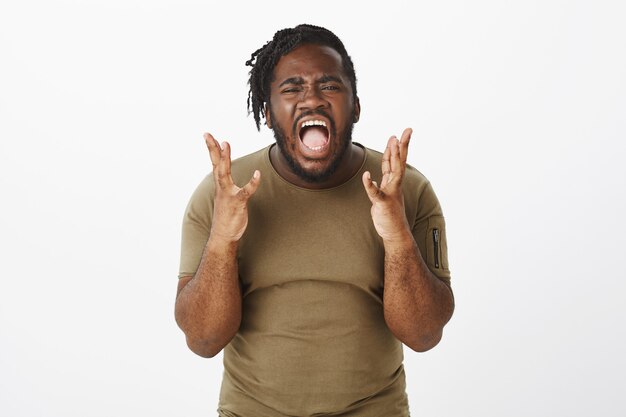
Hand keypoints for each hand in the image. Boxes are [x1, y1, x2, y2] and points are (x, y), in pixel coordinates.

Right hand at [205, 133, 260, 242]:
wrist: (223, 235)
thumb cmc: (227, 215)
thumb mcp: (226, 196)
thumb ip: (227, 185)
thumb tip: (228, 177)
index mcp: (220, 185)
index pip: (215, 163)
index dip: (213, 149)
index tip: (209, 135)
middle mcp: (222, 187)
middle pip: (215, 164)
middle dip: (212, 148)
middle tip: (207, 134)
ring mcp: (228, 194)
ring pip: (224, 173)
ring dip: (225, 158)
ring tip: (226, 143)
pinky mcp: (237, 203)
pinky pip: (245, 191)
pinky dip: (252, 182)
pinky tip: (258, 173)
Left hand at [362, 128, 412, 243]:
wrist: (395, 233)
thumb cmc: (389, 215)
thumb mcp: (383, 197)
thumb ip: (382, 186)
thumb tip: (378, 179)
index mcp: (393, 183)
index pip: (395, 162)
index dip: (396, 148)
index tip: (399, 134)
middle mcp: (394, 185)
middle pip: (399, 161)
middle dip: (402, 146)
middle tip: (406, 131)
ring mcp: (390, 193)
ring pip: (392, 171)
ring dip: (393, 156)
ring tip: (393, 142)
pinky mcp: (382, 204)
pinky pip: (375, 193)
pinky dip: (370, 184)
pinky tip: (366, 175)